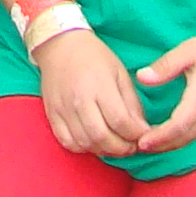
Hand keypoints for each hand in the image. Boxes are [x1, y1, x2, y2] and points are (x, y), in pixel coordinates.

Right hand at [34, 26, 149, 157]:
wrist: (60, 45)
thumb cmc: (95, 57)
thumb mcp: (120, 73)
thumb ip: (132, 103)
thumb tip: (143, 130)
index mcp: (100, 86)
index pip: (120, 121)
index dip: (135, 135)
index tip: (143, 137)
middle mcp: (79, 100)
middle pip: (102, 137)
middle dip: (121, 148)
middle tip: (130, 146)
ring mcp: (63, 109)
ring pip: (85, 143)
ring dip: (104, 151)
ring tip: (114, 145)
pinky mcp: (52, 114)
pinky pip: (67, 142)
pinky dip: (83, 148)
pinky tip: (94, 142)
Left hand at [132, 22, 195, 156]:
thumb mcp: (190, 50)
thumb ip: (165, 66)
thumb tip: (141, 78)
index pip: (178, 125)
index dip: (159, 137)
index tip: (141, 142)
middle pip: (183, 138)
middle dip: (160, 146)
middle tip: (137, 147)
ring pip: (191, 137)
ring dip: (170, 144)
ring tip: (150, 144)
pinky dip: (181, 137)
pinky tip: (171, 133)